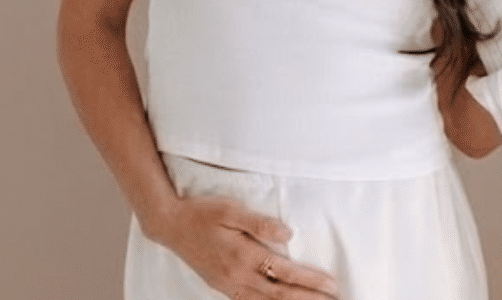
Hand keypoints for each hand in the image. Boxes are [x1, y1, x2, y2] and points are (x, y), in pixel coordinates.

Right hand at [150, 195, 337, 298]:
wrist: (169, 225)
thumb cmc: (202, 213)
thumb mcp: (231, 210)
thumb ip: (260, 224)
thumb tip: (288, 235)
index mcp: (243, 256)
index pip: (284, 272)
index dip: (309, 280)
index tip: (330, 283)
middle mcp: (237, 276)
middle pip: (279, 294)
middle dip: (307, 299)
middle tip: (331, 299)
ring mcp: (228, 285)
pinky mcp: (222, 286)